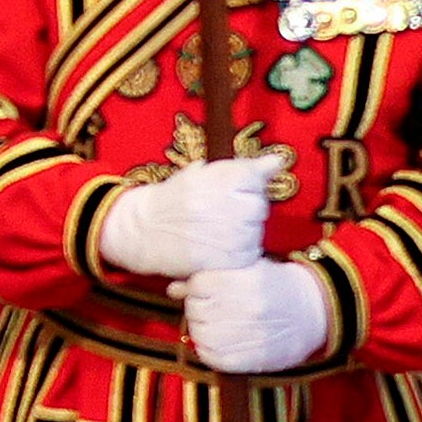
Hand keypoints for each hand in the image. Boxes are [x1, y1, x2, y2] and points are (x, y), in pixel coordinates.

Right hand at [95, 149, 278, 285]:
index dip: (242, 185)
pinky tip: (217, 246)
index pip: (255, 178)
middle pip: (258, 206)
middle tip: (216, 212)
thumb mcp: (202, 172)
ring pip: (255, 232)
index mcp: (221, 177)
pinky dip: (237, 252)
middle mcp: (228, 204)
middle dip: (243, 209)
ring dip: (241, 232)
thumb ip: (243, 167)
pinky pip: (248, 254)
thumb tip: (278, 161)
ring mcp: (229, 235)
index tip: (225, 190)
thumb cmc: (173, 200)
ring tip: (213, 230)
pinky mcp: (227, 260)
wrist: (142, 229)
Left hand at [181, 258, 335, 378]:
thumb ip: (210, 276)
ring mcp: (252, 334)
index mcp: (246, 279)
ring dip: (200, 332)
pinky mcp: (257, 358)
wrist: (315, 309)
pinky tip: (215, 345)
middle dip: (196, 311)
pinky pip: (216, 360)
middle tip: (207, 311)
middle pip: (197, 311)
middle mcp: (248, 306)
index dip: (195, 290)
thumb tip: (173, 288)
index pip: (198, 286)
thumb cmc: (275, 284)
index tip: (202, 292)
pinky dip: (208, 353)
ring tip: (212, 327)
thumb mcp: (247, 268)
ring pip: (202, 336)